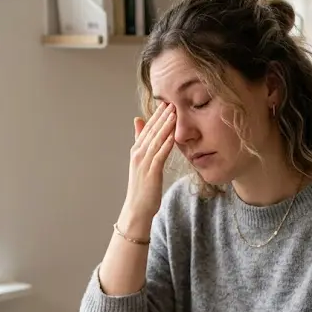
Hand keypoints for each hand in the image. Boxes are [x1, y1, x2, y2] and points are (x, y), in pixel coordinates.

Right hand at [120, 103, 176, 233]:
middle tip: (172, 102)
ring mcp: (144, 163)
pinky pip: (160, 155)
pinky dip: (166, 144)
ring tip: (174, 113)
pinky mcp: (151, 172)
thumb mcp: (141, 164)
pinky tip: (173, 135)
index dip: (156, 116)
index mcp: (136, 151)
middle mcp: (138, 154)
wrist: (136, 209)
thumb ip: (141, 143)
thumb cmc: (141, 188)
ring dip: (165, 126)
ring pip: (156, 140)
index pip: (147, 129)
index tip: (165, 104)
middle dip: (162, 117)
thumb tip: (139, 123)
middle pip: (152, 131)